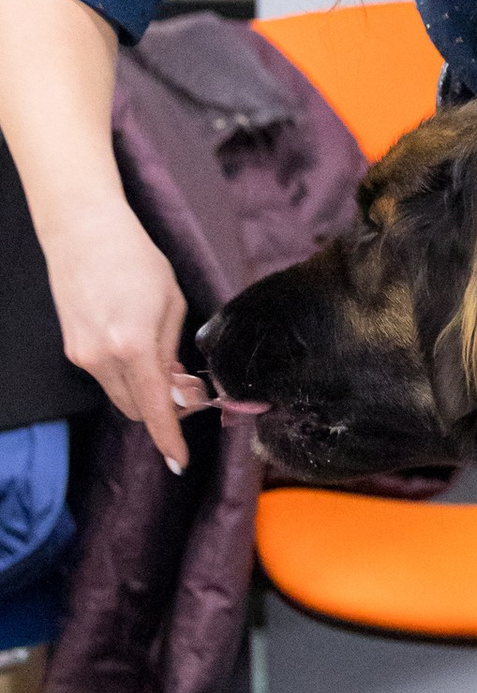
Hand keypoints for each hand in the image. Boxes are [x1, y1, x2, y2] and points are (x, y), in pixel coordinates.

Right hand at [50, 199, 190, 471]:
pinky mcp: (72, 348)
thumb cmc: (134, 258)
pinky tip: (139, 349)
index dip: (169, 438)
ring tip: (166, 362)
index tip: (179, 461)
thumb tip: (175, 388)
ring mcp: (82, 355)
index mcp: (134, 346)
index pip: (154, 410)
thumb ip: (172, 351)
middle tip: (188, 387)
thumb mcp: (171, 302)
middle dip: (163, 408)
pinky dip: (126, 374)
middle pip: (136, 408)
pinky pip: (105, 376)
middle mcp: (102, 358)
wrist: (83, 231)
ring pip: (120, 394)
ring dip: (144, 390)